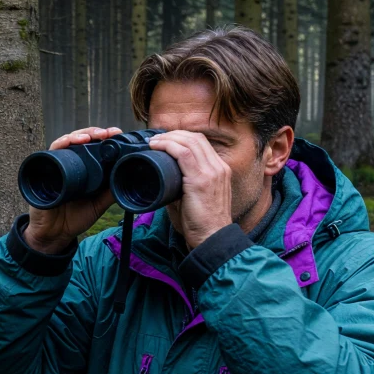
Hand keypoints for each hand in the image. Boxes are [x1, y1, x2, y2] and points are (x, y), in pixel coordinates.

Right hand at [24, 127, 123, 253]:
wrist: (54, 234)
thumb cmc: (74, 218)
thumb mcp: (98, 205)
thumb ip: (110, 193)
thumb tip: (127, 179)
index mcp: (84, 169)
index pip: (93, 147)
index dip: (104, 138)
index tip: (117, 133)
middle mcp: (70, 164)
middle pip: (80, 140)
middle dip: (94, 133)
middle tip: (108, 133)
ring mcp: (57, 166)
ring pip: (66, 142)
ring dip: (79, 135)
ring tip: (91, 136)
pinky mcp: (45, 170)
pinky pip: (51, 152)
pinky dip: (60, 144)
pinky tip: (70, 142)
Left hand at [146, 130, 231, 246]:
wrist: (212, 238)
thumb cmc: (201, 223)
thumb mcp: (195, 198)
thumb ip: (183, 185)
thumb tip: (162, 179)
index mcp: (219, 170)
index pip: (202, 143)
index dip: (182, 137)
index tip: (165, 140)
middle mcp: (218, 167)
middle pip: (196, 138)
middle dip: (174, 134)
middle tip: (156, 139)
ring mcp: (212, 172)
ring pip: (190, 142)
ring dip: (168, 138)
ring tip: (154, 141)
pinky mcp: (201, 180)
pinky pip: (184, 153)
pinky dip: (168, 146)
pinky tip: (157, 146)